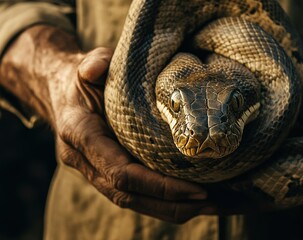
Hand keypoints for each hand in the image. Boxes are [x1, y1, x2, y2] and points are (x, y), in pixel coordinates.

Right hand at [0, 25, 215, 222]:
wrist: (61, 92)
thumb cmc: (81, 78)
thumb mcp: (86, 64)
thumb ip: (92, 62)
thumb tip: (96, 68)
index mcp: (79, 133)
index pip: (120, 172)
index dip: (158, 186)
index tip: (195, 189)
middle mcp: (83, 159)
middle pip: (129, 195)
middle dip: (171, 204)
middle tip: (211, 204)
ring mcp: (92, 170)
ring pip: (131, 201)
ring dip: (170, 209)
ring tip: (210, 206)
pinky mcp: (104, 173)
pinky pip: (134, 195)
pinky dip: (162, 201)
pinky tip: (191, 200)